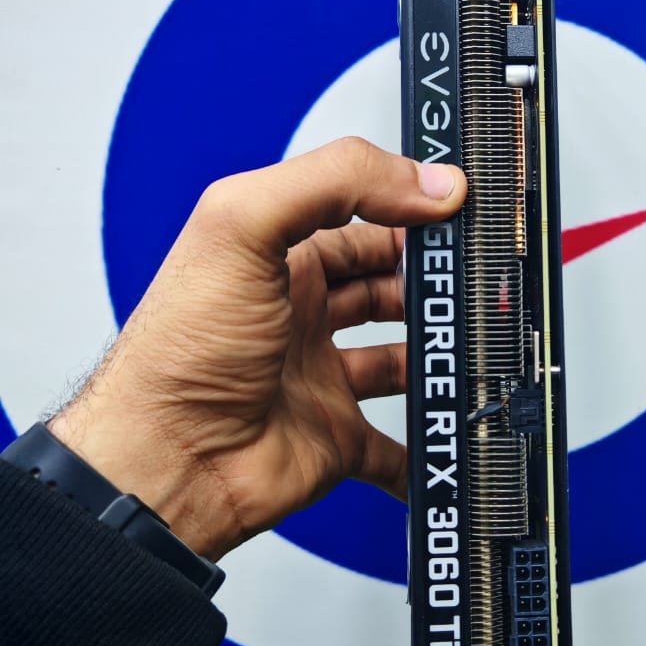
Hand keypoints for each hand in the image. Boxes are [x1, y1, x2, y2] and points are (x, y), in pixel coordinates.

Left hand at [48, 138, 466, 560]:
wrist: (166, 462)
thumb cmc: (181, 350)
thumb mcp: (244, 228)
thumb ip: (336, 182)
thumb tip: (429, 183)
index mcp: (281, 258)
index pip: (364, 221)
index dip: (411, 215)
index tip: (463, 217)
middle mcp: (303, 315)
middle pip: (391, 289)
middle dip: (434, 287)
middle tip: (478, 287)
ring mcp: (321, 380)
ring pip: (402, 362)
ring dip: (440, 358)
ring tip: (476, 348)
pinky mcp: (335, 442)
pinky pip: (395, 447)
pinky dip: (425, 446)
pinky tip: (450, 433)